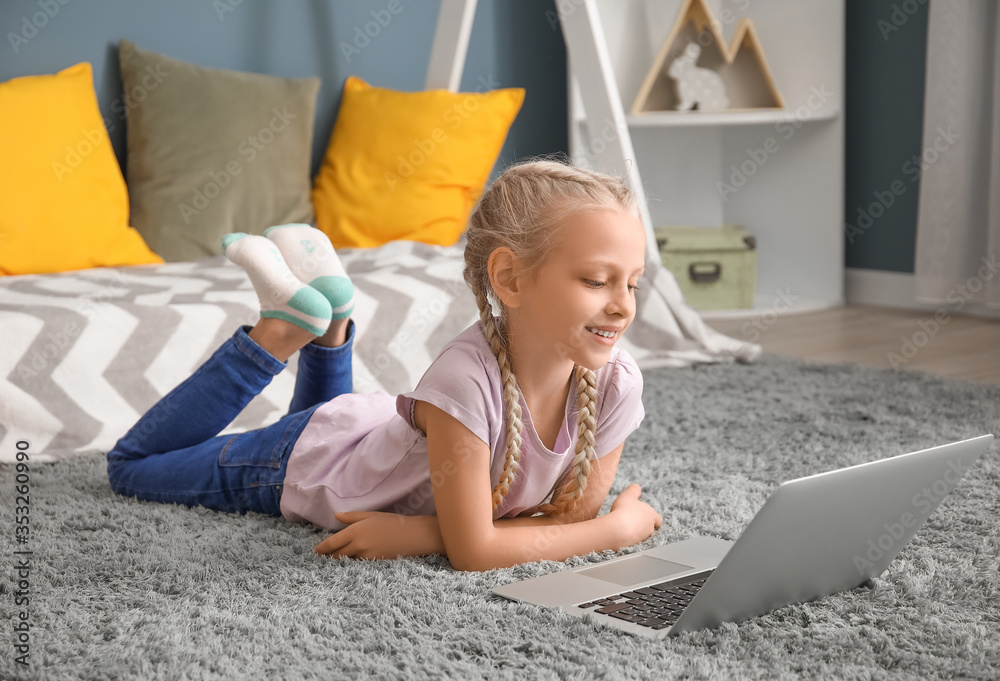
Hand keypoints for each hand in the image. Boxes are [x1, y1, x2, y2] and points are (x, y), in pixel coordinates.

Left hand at [314, 511, 444, 559]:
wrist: (413, 535)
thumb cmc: (393, 522)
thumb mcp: (371, 516)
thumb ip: (352, 517)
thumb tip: (337, 516)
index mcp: (355, 531)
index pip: (332, 543)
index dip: (322, 549)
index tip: (315, 552)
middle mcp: (358, 545)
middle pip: (337, 555)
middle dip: (329, 557)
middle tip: (324, 558)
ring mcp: (366, 556)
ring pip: (347, 561)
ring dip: (341, 561)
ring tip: (336, 560)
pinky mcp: (373, 564)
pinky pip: (358, 565)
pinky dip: (353, 564)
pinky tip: (352, 563)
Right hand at [609, 483, 661, 545]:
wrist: (617, 529)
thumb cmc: (624, 510)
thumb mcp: (628, 495)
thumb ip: (634, 490)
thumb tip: (636, 486)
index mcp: (652, 515)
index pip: (658, 518)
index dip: (653, 517)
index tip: (646, 515)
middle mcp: (650, 528)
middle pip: (650, 527)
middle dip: (642, 524)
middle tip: (632, 519)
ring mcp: (642, 538)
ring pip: (641, 534)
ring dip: (635, 531)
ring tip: (624, 525)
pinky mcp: (634, 545)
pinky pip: (632, 541)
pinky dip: (628, 537)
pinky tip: (620, 532)